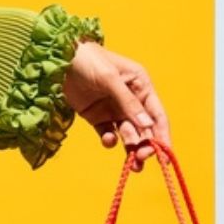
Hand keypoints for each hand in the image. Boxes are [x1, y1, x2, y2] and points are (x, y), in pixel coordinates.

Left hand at [63, 41, 170, 171]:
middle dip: (146, 144)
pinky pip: (109, 134)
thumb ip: (128, 103)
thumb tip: (147, 125)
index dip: (163, 134)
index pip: (157, 114)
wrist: (57, 59)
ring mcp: (114, 109)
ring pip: (129, 134)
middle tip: (142, 158)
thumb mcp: (110, 79)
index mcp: (141, 85)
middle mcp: (131, 99)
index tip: (166, 154)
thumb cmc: (88, 60)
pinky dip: (110, 141)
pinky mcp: (98, 117)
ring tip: (133, 164)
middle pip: (144, 128)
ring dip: (132, 148)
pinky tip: (108, 140)